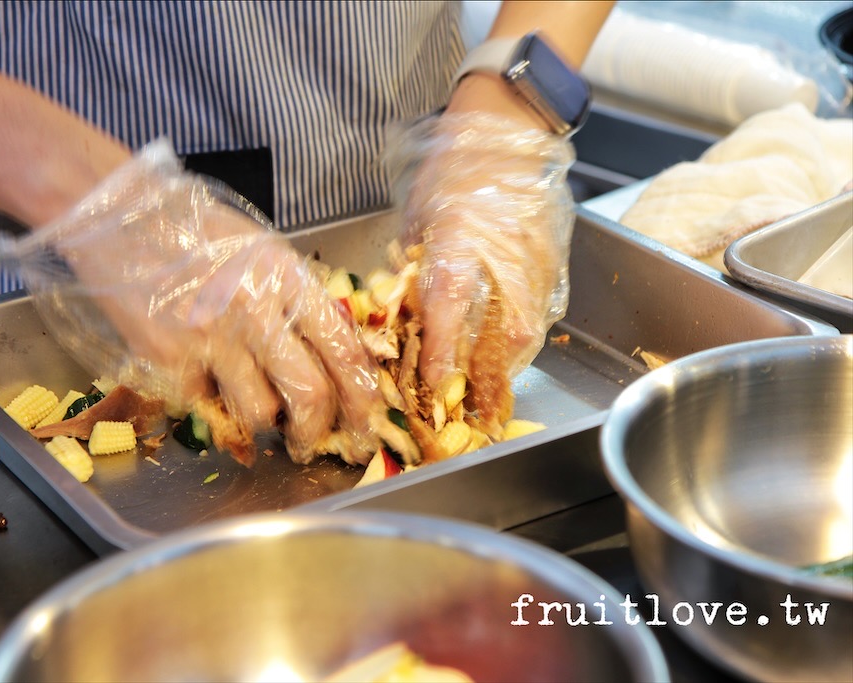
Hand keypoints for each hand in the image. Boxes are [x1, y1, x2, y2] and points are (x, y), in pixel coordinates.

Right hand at [0, 141, 385, 465]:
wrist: (121, 218)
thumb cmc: (195, 231)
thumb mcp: (263, 252)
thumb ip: (297, 300)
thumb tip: (328, 355)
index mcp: (288, 280)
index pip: (344, 350)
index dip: (361, 396)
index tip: (365, 421)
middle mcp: (256, 312)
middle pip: (310, 394)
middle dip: (317, 431)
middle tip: (312, 442)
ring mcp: (212, 340)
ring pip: (260, 412)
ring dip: (265, 424)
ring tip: (259, 415)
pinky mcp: (170, 361)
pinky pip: (207, 405)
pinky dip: (214, 406)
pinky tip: (208, 386)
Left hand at [391, 112, 575, 433]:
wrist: (510, 131)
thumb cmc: (455, 167)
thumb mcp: (417, 217)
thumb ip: (413, 268)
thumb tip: (403, 309)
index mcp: (460, 246)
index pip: (446, 317)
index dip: (437, 358)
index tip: (429, 386)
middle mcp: (504, 263)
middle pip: (497, 342)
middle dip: (477, 383)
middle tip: (460, 412)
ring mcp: (537, 267)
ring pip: (525, 338)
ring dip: (502, 371)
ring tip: (483, 394)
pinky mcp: (555, 266)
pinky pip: (540, 319)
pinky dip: (520, 344)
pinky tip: (503, 356)